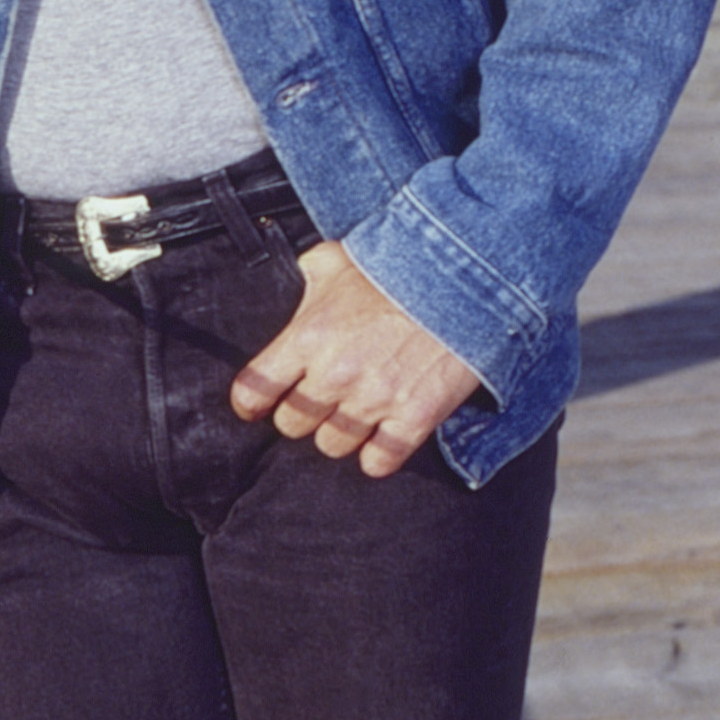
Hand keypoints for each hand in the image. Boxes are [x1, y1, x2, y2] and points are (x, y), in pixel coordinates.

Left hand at [230, 239, 479, 477]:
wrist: (468, 278)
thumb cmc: (400, 266)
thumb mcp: (340, 258)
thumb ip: (310, 274)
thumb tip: (300, 275)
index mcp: (308, 336)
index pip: (255, 390)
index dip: (252, 403)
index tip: (257, 406)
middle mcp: (334, 373)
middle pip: (292, 425)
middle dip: (303, 413)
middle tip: (322, 399)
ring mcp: (374, 400)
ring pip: (331, 446)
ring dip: (341, 433)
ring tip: (357, 412)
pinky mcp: (413, 418)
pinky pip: (378, 462)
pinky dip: (378, 455)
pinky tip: (385, 436)